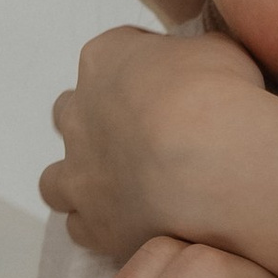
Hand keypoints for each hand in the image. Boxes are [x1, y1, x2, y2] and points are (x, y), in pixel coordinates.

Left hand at [44, 25, 270, 260]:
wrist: (217, 160)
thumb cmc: (221, 95)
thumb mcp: (218, 50)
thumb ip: (196, 57)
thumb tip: (202, 69)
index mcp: (104, 59)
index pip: (113, 53)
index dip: (145, 68)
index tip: (175, 84)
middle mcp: (78, 114)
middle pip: (70, 113)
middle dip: (99, 123)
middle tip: (144, 136)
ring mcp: (80, 173)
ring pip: (56, 180)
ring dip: (82, 181)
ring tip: (122, 189)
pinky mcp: (94, 223)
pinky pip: (79, 227)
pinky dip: (98, 225)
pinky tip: (129, 223)